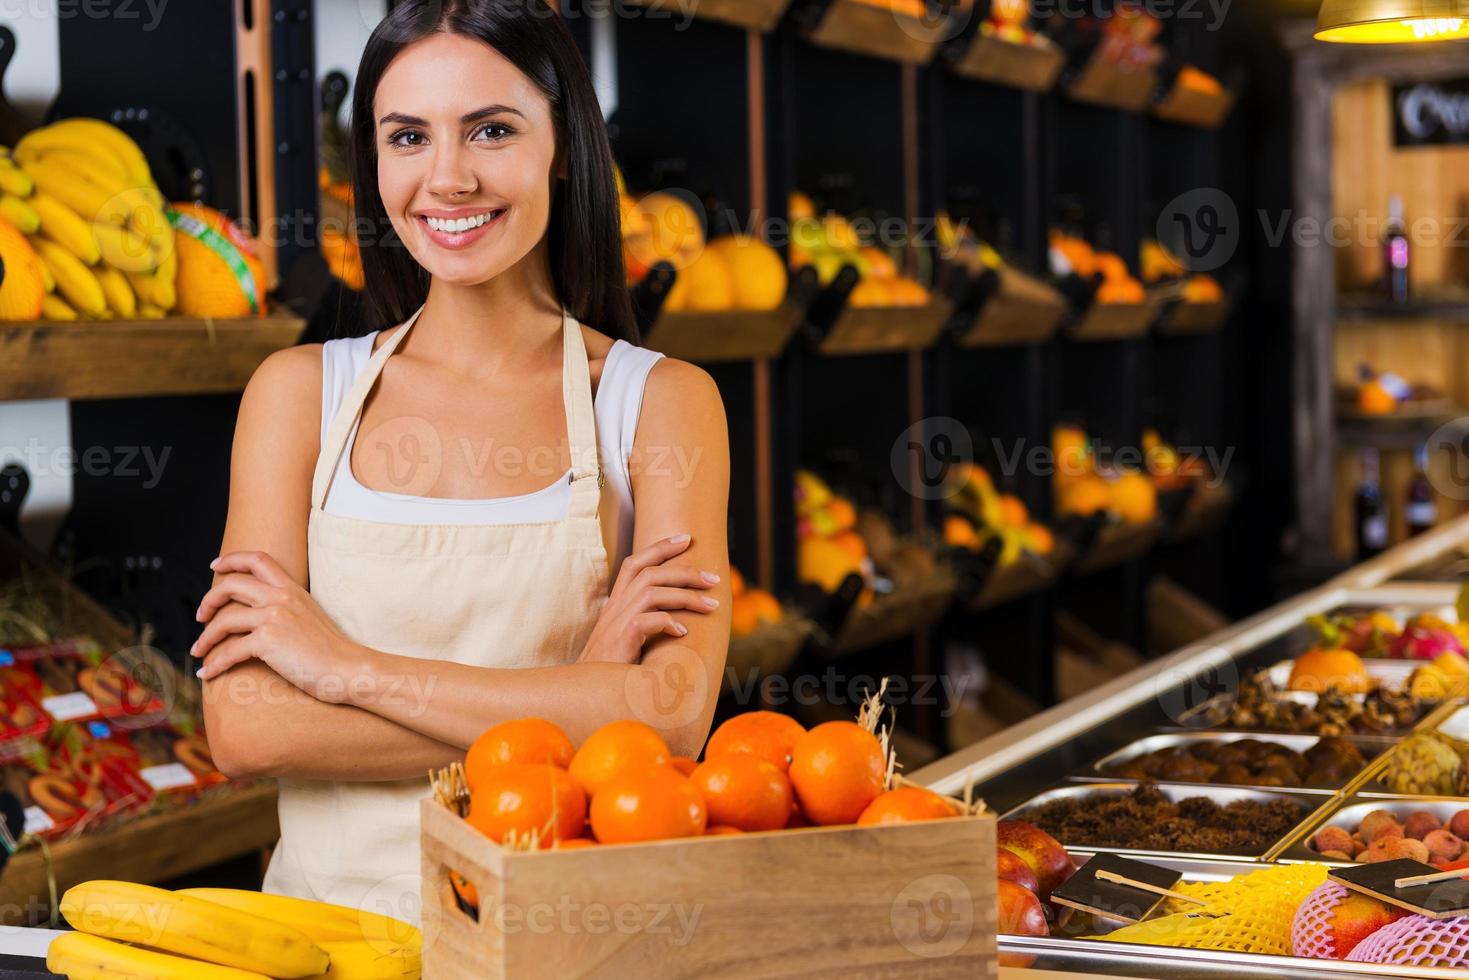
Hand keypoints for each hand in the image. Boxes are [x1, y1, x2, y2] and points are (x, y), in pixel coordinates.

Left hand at [191, 550, 365, 701]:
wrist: (348, 668)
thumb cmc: (332, 651)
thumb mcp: (311, 617)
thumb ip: (289, 609)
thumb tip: (264, 616)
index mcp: (292, 589)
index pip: (258, 559)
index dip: (232, 559)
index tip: (215, 566)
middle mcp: (282, 597)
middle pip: (232, 584)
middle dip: (209, 599)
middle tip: (201, 615)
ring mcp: (274, 617)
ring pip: (224, 619)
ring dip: (205, 637)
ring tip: (199, 650)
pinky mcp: (268, 641)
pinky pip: (229, 651)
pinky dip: (214, 664)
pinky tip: (207, 673)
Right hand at [578, 533, 720, 664]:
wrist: (583, 693)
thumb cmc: (609, 670)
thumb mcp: (626, 641)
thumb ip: (644, 625)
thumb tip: (679, 620)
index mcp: (616, 604)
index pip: (635, 563)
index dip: (660, 547)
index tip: (686, 538)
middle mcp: (614, 609)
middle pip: (650, 573)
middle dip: (685, 570)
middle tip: (715, 578)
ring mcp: (615, 624)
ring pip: (652, 592)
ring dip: (686, 596)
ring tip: (712, 606)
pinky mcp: (620, 641)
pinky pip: (648, 621)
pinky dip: (669, 623)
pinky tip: (683, 633)